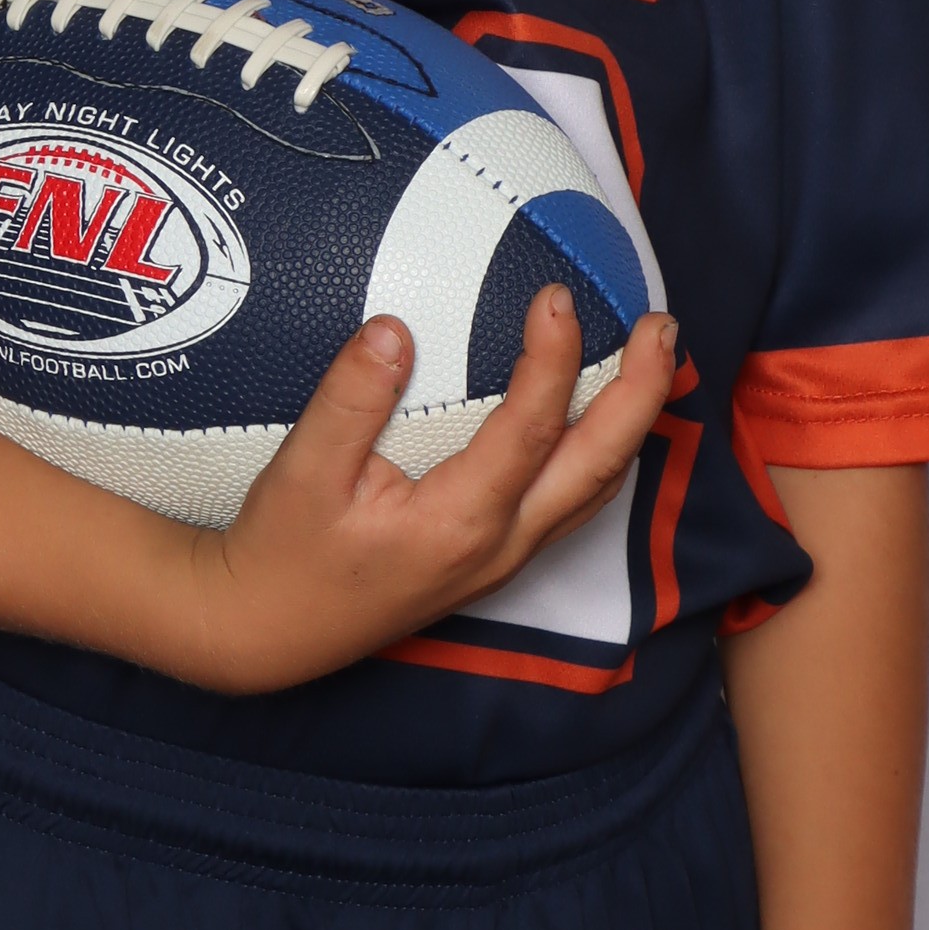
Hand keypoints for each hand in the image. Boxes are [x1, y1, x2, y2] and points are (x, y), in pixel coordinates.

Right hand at [173, 291, 680, 696]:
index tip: (554, 297)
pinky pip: (571, 504)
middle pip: (599, 465)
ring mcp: (503, 558)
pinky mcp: (494, 561)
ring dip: (630, 423)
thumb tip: (391, 331)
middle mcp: (499, 545)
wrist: (268, 632)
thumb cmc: (282, 555)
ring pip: (595, 490)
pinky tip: (597, 419)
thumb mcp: (300, 473)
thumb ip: (349, 401)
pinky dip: (600, 453)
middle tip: (660, 325)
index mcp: (458, 522)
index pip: (531, 429)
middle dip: (641, 392)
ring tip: (649, 360)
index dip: (552, 358)